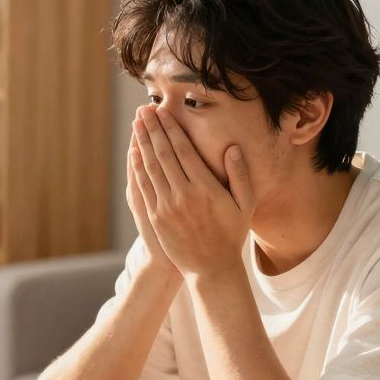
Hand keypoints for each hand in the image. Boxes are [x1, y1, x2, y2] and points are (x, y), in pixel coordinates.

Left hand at [131, 104, 255, 276]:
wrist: (211, 269)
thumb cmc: (232, 235)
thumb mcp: (245, 205)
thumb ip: (240, 175)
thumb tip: (233, 147)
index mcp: (206, 188)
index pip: (184, 150)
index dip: (172, 129)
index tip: (163, 112)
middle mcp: (184, 195)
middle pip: (163, 154)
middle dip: (153, 129)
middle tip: (144, 110)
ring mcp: (167, 206)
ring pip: (151, 167)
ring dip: (142, 142)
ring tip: (137, 124)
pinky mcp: (156, 217)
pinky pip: (144, 186)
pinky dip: (138, 167)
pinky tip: (135, 153)